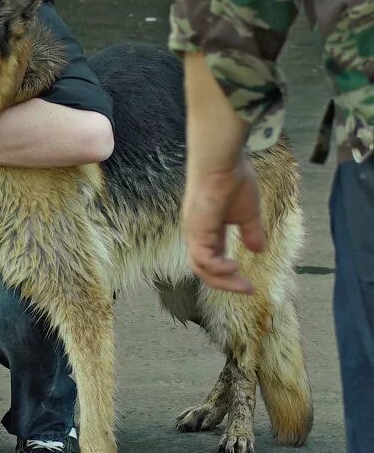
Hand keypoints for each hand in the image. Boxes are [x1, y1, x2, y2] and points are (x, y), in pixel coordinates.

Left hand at [182, 152, 264, 293]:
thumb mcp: (247, 214)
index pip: (213, 261)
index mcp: (208, 232)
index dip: (229, 275)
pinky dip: (217, 268)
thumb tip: (258, 251)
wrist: (223, 162)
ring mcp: (194, 232)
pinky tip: (234, 268)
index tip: (250, 285)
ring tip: (242, 283)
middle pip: (204, 270)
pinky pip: (202, 258)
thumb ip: (251, 232)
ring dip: (222, 280)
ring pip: (201, 268)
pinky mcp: (196, 229)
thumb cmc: (234, 180)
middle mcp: (197, 235)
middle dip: (226, 284)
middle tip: (247, 290)